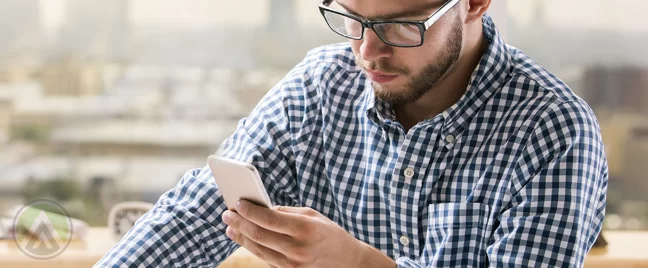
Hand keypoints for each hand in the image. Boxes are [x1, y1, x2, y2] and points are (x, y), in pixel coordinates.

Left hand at [221, 200, 394, 267]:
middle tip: (227, 214)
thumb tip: (262, 208)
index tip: (237, 202)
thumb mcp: (312, 215)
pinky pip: (266, 258)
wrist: (347, 261)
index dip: (250, 210)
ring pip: (258, 250)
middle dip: (239, 223)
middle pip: (259, 235)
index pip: (269, 219)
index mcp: (304, 228)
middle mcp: (297, 248)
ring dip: (241, 238)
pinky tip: (244, 238)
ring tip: (230, 227)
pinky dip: (252, 247)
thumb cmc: (329, 233)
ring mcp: (292, 264)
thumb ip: (286, 212)